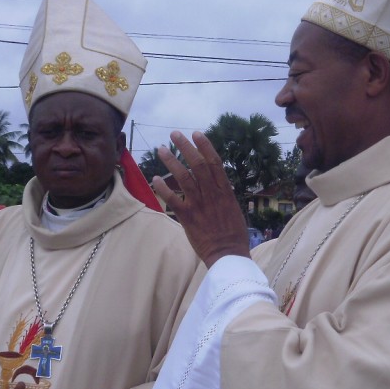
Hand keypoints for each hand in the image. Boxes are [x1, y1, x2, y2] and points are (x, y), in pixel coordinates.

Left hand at [151, 131, 250, 266]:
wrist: (228, 254)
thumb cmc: (233, 234)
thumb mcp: (233, 209)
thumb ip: (223, 194)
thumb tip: (216, 183)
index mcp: (225, 191)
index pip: (214, 162)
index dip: (205, 146)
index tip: (196, 134)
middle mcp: (212, 194)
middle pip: (197, 164)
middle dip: (185, 147)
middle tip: (175, 134)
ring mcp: (199, 205)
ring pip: (184, 177)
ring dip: (171, 161)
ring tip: (161, 149)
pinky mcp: (188, 217)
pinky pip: (173, 199)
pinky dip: (163, 188)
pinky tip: (155, 178)